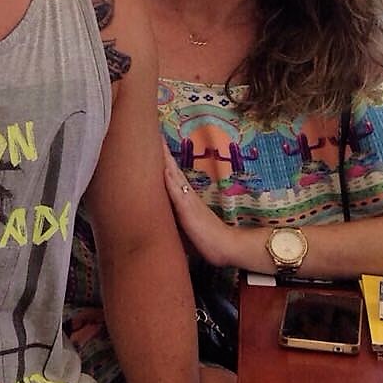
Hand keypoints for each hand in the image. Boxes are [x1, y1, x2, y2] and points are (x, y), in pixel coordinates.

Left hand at [163, 152, 235, 267]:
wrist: (226, 246)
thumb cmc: (208, 240)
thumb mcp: (192, 227)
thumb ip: (183, 220)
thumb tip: (170, 220)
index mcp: (188, 198)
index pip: (175, 176)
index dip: (167, 162)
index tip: (159, 147)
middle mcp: (188, 195)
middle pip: (173, 170)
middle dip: (164, 153)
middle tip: (156, 135)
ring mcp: (188, 200)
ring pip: (174, 175)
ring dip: (166, 160)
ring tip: (157, 143)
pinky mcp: (187, 210)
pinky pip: (177, 192)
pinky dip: (170, 180)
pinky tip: (164, 169)